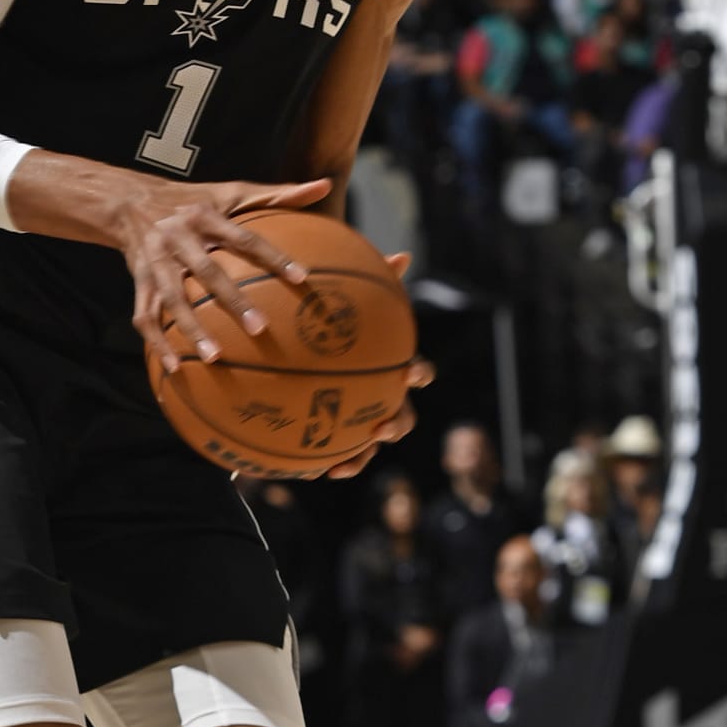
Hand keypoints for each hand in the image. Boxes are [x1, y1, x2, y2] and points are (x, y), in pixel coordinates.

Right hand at [115, 176, 331, 371]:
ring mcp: (155, 262)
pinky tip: (175, 367)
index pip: (244, 238)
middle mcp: (178, 238)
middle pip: (206, 272)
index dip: (272, 257)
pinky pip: (144, 316)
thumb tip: (324, 185)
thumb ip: (278, 194)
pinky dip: (157, 343)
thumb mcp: (232, 192)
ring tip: (214, 358)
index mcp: (205, 216)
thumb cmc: (193, 201)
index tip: (301, 279)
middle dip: (232, 301)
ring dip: (191, 329)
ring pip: (172, 299)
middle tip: (261, 330)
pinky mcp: (138, 281)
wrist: (130, 202)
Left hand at [325, 252, 434, 477]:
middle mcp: (383, 396)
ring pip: (374, 442)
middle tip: (383, 427)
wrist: (308, 360)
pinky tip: (323, 471)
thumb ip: (374, 283)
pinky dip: (341, 463)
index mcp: (390, 367)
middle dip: (397, 423)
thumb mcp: (349, 300)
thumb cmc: (336, 324)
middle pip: (403, 414)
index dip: (418, 374)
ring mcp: (364, 418)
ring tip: (348, 462)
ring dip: (367, 453)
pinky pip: (347, 454)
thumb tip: (404, 255)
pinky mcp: (342, 437)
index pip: (415, 370)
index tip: (412, 373)